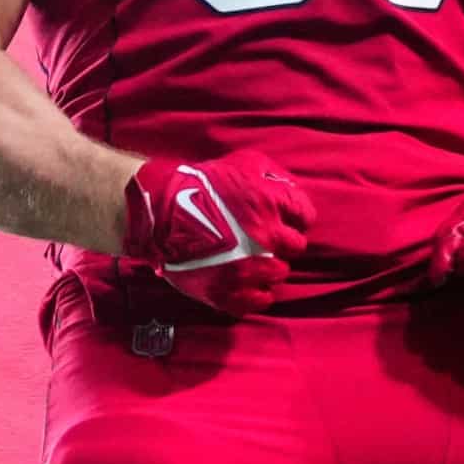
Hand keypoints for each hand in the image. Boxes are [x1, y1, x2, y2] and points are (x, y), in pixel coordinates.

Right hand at [122, 153, 315, 314]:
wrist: (158, 211)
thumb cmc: (201, 183)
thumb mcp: (242, 163)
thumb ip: (274, 175)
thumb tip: (292, 190)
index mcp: (270, 204)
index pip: (305, 215)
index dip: (294, 215)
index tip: (281, 216)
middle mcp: (266, 238)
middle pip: (295, 246)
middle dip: (282, 241)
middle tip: (264, 237)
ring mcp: (249, 268)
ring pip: (279, 274)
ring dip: (270, 266)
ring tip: (253, 258)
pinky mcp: (230, 291)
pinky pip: (259, 300)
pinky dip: (256, 292)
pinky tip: (246, 280)